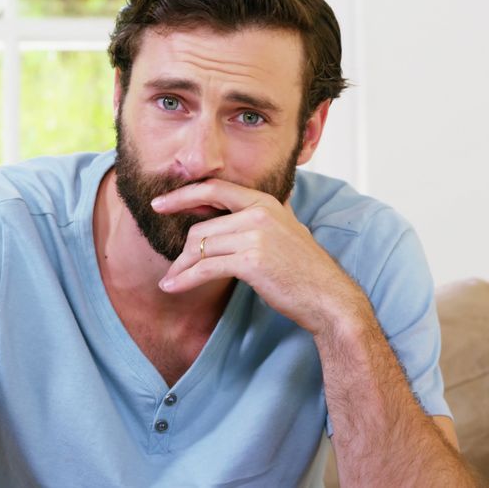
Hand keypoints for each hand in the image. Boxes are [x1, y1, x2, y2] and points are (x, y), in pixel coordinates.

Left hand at [152, 179, 366, 334]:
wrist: (329, 298)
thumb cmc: (304, 270)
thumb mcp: (285, 230)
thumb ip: (259, 217)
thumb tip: (233, 209)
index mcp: (265, 202)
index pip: (214, 189)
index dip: (183, 196)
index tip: (159, 204)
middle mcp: (259, 214)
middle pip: (202, 227)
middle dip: (183, 251)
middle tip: (173, 267)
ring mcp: (255, 236)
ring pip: (200, 247)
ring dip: (181, 268)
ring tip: (171, 280)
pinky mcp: (251, 261)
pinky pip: (205, 267)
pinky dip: (184, 278)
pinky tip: (171, 286)